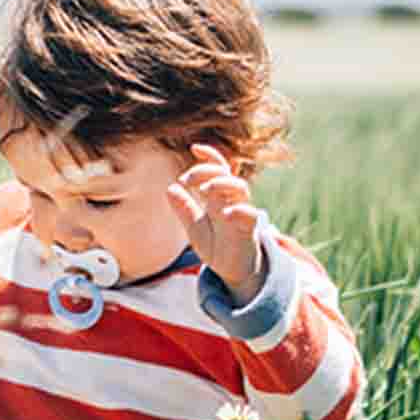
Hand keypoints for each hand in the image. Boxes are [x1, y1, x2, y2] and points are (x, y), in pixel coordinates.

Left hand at [165, 144, 265, 301]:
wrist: (232, 271)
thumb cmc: (217, 245)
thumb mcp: (194, 227)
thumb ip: (184, 209)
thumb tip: (170, 188)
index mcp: (218, 197)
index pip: (217, 169)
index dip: (209, 156)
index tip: (195, 148)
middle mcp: (230, 201)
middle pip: (225, 174)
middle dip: (207, 171)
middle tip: (187, 179)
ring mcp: (241, 213)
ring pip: (240, 188)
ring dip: (222, 183)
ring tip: (205, 190)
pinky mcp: (248, 230)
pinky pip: (249, 214)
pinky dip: (238, 210)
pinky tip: (224, 213)